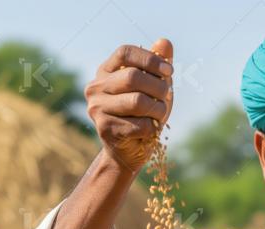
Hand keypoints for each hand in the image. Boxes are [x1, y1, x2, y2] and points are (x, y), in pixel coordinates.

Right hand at [84, 39, 173, 171]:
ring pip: (138, 102)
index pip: (125, 52)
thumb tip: (165, 42)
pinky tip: (149, 130)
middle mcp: (95, 87)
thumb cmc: (142, 114)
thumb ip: (158, 65)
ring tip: (159, 114)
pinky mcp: (105, 129)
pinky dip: (152, 127)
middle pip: (132, 77)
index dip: (150, 59)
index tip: (169, 71)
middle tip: (167, 97)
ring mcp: (97, 108)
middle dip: (158, 87)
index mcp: (105, 71)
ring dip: (157, 109)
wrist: (128, 151)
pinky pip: (140, 124)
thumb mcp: (154, 87)